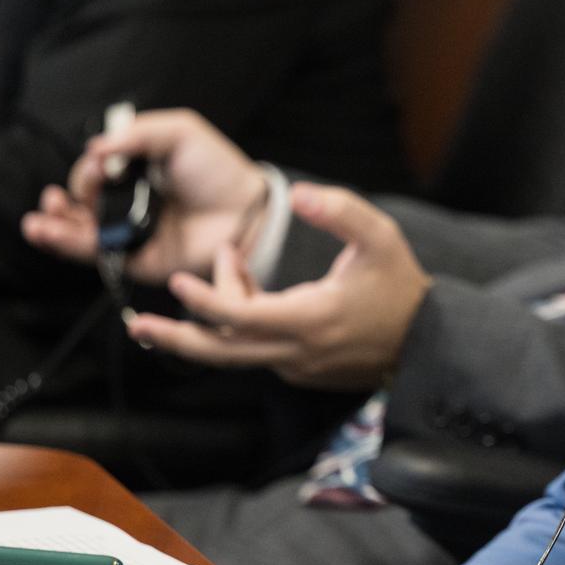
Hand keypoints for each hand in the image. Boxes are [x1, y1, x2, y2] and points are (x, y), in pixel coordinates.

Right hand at [21, 108, 265, 284]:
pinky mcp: (135, 258)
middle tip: (68, 193)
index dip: (90, 170)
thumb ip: (136, 134)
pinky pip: (94, 254)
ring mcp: (132, 232)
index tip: (99, 166)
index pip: (98, 172)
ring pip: (80, 230)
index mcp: (140, 172)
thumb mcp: (179, 133)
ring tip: (39, 218)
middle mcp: (132, 203)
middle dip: (67, 197)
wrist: (246, 212)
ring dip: (54, 223)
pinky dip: (65, 244)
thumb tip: (95, 148)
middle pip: (83, 202)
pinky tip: (44, 231)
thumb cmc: (219, 171)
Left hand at [127, 182, 430, 389]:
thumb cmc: (401, 285)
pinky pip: (256, 349)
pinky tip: (245, 288)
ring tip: (218, 268)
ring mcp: (296, 365)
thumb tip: (297, 195)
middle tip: (138, 324)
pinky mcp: (299, 369)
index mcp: (311, 318)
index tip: (180, 280)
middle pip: (221, 352)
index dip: (207, 299)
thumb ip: (340, 211)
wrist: (426, 341)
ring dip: (215, 314)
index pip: (242, 317)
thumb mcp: (380, 237)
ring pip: (237, 348)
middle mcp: (296, 351)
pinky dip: (238, 323)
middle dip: (175, 338)